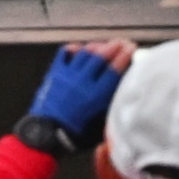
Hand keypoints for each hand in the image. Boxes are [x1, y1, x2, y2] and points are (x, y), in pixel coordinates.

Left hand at [18, 38, 129, 156]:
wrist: (46, 136)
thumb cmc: (75, 136)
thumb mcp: (101, 126)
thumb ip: (112, 107)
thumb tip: (123, 93)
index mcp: (97, 96)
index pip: (115, 69)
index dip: (126, 56)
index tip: (132, 48)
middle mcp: (83, 82)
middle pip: (102, 56)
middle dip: (115, 46)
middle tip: (122, 42)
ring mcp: (68, 76)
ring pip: (85, 53)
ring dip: (97, 46)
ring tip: (105, 45)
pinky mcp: (54, 74)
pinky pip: (64, 53)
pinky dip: (74, 49)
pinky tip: (80, 48)